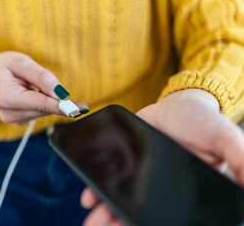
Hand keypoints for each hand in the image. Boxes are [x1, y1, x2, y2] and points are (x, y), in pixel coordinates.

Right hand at [0, 51, 87, 124]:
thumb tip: (60, 93)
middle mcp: (8, 113)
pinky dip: (42, 102)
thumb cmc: (5, 66)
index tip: (79, 109)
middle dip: (54, 98)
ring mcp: (14, 119)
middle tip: (57, 86)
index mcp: (5, 97)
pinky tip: (31, 93)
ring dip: (47, 98)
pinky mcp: (19, 121)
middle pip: (44, 108)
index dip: (61, 106)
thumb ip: (41, 76)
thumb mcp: (21, 62)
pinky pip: (40, 112)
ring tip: (32, 85)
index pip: (40, 103)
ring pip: (44, 111)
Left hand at [81, 88, 243, 225]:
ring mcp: (141, 176)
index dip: (148, 224)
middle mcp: (160, 189)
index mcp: (185, 191)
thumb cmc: (203, 122)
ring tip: (92, 221)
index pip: (167, 215)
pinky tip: (89, 197)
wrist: (177, 103)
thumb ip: (238, 159)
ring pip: (123, 200)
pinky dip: (97, 190)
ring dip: (106, 213)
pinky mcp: (127, 162)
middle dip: (120, 224)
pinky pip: (111, 180)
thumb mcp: (224, 138)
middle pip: (140, 213)